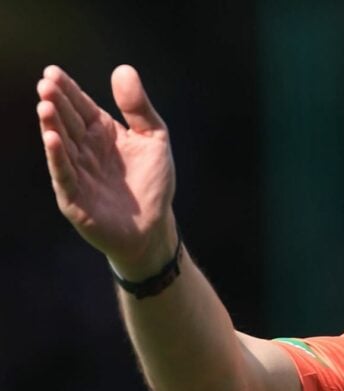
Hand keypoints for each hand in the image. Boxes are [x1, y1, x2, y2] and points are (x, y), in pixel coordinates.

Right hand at [37, 65, 176, 278]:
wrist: (154, 226)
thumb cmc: (152, 182)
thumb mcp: (154, 138)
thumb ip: (139, 107)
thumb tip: (123, 69)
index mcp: (102, 132)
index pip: (81, 106)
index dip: (68, 90)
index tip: (53, 72)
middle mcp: (84, 149)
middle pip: (68, 121)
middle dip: (56, 103)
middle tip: (46, 83)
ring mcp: (77, 172)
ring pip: (60, 145)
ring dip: (51, 126)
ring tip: (45, 105)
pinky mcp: (74, 197)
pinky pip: (64, 174)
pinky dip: (57, 157)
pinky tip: (51, 139)